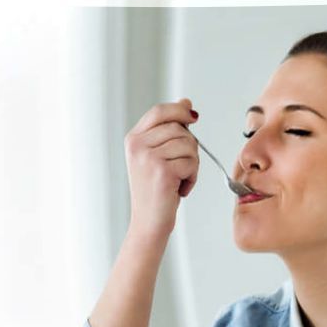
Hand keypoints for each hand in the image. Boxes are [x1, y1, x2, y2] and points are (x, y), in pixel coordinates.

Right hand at [123, 98, 198, 236]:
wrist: (149, 222)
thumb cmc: (156, 191)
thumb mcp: (158, 156)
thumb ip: (169, 130)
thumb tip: (186, 103)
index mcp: (133, 139)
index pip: (159, 112)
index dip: (179, 111)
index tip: (193, 117)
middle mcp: (137, 145)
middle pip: (179, 128)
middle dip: (189, 147)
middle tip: (181, 167)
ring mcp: (148, 157)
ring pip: (189, 145)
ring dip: (192, 164)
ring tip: (179, 179)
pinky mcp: (162, 171)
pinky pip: (192, 163)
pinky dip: (192, 178)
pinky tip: (180, 189)